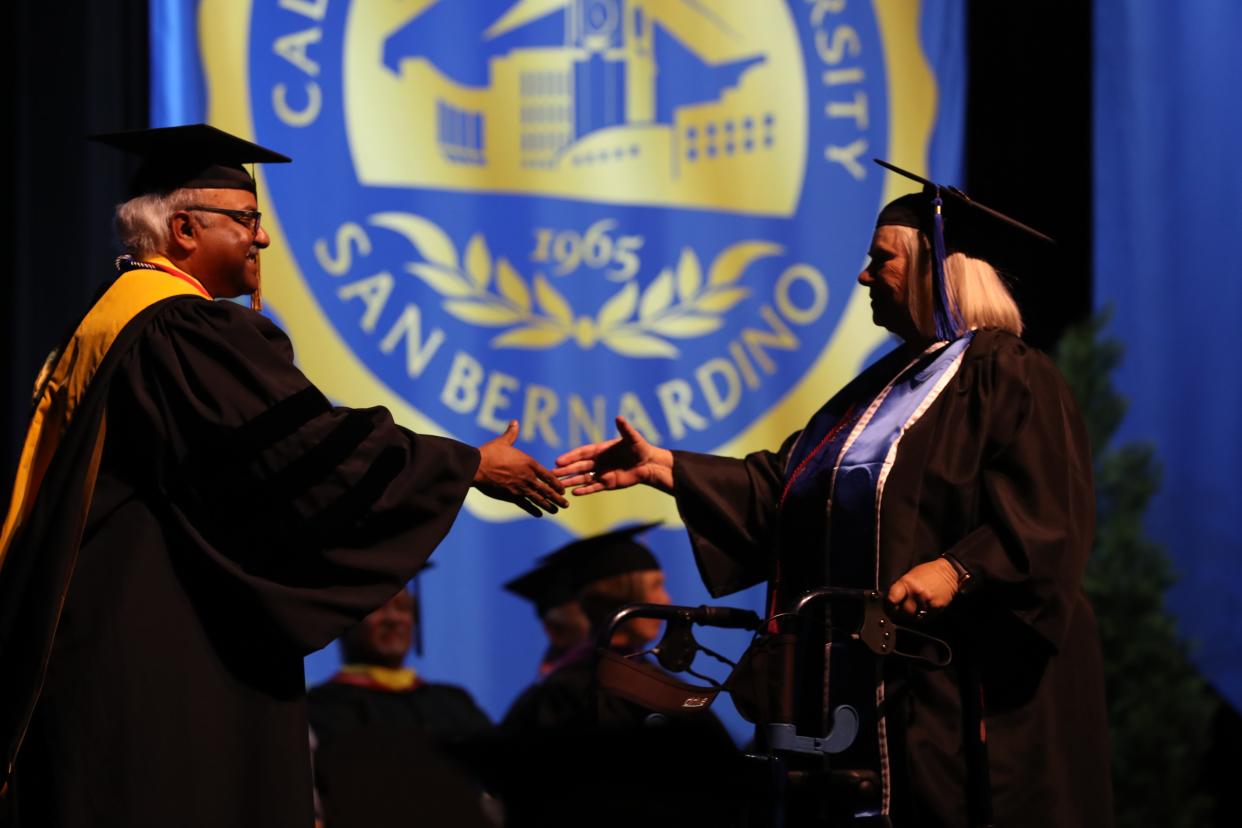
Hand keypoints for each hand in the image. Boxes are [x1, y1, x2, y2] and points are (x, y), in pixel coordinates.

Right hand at [473, 421, 568, 516]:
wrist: (477, 466)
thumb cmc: (490, 453)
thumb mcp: (503, 441)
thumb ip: (512, 433)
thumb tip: (515, 422)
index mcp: (529, 464)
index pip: (548, 475)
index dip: (557, 483)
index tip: (563, 488)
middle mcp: (528, 477)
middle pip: (547, 490)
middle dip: (558, 498)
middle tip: (566, 504)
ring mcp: (520, 488)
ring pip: (539, 499)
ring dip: (549, 505)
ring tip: (556, 510)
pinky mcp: (511, 495)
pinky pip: (525, 504)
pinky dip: (533, 510)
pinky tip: (539, 514)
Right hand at [553, 416, 673, 494]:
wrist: (649, 464)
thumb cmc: (640, 448)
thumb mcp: (633, 438)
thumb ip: (625, 429)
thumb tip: (619, 417)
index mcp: (600, 450)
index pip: (582, 453)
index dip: (570, 457)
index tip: (559, 460)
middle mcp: (598, 462)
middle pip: (579, 466)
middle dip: (566, 470)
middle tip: (552, 473)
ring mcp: (601, 473)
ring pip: (583, 478)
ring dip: (571, 481)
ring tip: (558, 485)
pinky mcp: (608, 484)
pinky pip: (593, 487)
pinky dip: (584, 490)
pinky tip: (574, 493)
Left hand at [886, 558, 961, 620]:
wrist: (949, 573)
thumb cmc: (928, 573)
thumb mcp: (910, 576)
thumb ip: (901, 589)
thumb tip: (892, 602)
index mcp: (907, 583)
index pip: (892, 599)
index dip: (888, 606)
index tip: (888, 609)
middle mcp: (916, 593)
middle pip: (903, 612)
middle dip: (900, 613)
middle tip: (901, 612)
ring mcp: (927, 601)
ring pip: (914, 617)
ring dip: (911, 616)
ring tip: (914, 609)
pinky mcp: (936, 608)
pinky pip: (925, 618)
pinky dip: (922, 617)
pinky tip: (923, 610)